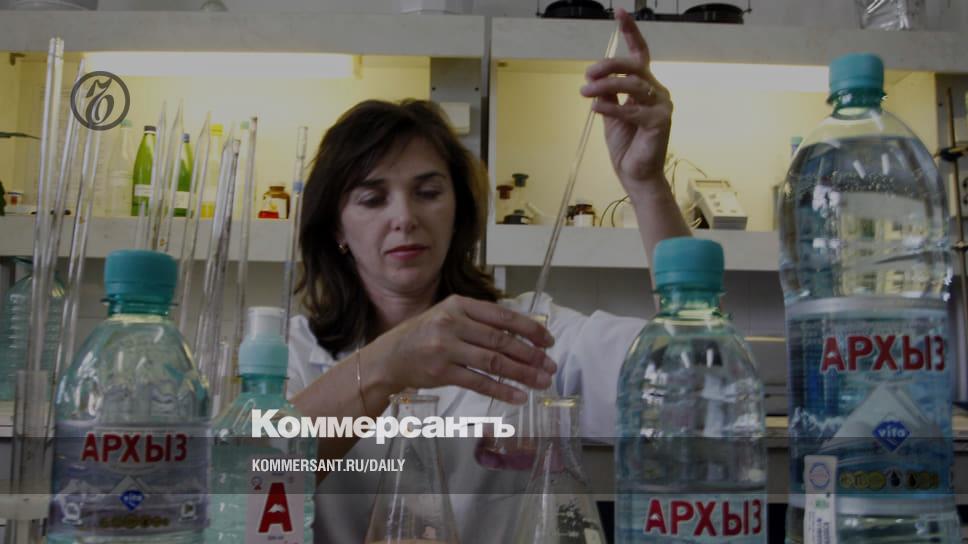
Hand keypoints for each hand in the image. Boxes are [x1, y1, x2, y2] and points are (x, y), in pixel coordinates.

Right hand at [366, 295, 556, 403]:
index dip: (529, 328)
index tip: (548, 341)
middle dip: (531, 355)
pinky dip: (501, 390)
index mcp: (459, 305)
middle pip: (501, 340)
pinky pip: (478, 382)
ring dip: (522, 374)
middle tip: (550, 366)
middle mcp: (452, 323)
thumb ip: (479, 321)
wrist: (389, 357)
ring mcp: (445, 348)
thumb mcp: (448, 317)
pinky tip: (518, 396)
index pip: (502, 316)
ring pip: (493, 361)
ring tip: (541, 382)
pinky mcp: (441, 372)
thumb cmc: (424, 335)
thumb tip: (521, 334)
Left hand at [581, 8, 672, 190]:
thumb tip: (595, 78)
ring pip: (632, 85)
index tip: (619, 11)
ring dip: (605, 86)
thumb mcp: (611, 112)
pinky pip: (631, 109)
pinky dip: (611, 107)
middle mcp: (657, 91)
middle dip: (609, 64)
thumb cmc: (625, 144)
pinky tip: (595, 107)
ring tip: (585, 91)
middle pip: (634, 65)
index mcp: (646, 85)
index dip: (630, 32)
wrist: (635, 173)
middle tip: (588, 73)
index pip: (639, 53)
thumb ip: (607, 93)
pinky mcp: (660, 122)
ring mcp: (662, 106)